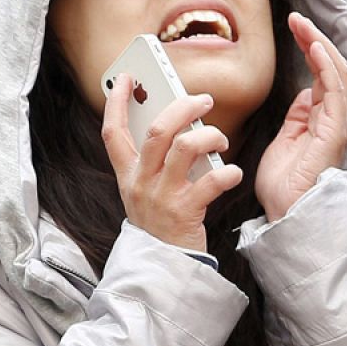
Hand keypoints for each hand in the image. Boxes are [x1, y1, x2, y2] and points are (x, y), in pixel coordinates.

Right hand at [102, 75, 241, 250]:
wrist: (162, 267)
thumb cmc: (160, 222)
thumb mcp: (144, 189)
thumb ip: (155, 160)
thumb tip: (180, 125)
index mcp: (127, 173)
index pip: (112, 131)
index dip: (117, 101)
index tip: (128, 78)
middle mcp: (140, 181)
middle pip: (157, 130)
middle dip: (182, 107)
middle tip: (203, 100)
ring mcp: (161, 196)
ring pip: (185, 147)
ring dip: (209, 136)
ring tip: (220, 139)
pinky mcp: (185, 211)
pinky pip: (212, 182)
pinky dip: (229, 173)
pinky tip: (234, 174)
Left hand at [257, 12, 346, 220]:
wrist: (288, 212)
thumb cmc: (284, 183)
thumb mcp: (286, 139)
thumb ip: (297, 115)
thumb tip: (303, 93)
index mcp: (322, 118)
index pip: (321, 73)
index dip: (309, 46)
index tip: (293, 26)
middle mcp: (334, 118)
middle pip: (330, 67)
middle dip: (314, 39)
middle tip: (296, 17)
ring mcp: (337, 123)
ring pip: (335, 73)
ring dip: (318, 44)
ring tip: (302, 24)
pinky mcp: (334, 130)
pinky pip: (334, 91)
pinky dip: (326, 66)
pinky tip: (315, 47)